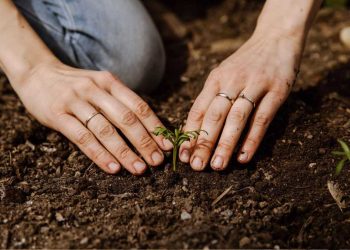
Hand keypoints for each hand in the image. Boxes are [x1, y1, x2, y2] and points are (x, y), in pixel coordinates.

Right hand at [14, 62, 171, 174]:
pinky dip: (99, 154)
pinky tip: (112, 168)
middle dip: (144, 142)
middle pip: (126, 118)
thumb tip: (146, 128)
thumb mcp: (100, 84)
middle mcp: (95, 89)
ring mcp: (75, 101)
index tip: (167, 145)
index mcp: (110, 82)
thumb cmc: (76, 85)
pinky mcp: (58, 114)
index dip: (155, 127)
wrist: (37, 73)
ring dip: (125, 152)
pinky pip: (82, 137)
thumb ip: (119, 101)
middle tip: (157, 162)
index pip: (139, 106)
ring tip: (139, 169)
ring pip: (105, 130)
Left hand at [179, 31, 301, 170]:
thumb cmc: (245, 63)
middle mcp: (232, 81)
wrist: (276, 37)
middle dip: (204, 143)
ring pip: (236, 118)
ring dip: (226, 144)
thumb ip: (212, 98)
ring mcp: (255, 85)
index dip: (190, 134)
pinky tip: (244, 157)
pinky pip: (262, 118)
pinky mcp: (277, 90)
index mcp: (215, 79)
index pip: (198, 110)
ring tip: (217, 166)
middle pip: (214, 116)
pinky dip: (252, 139)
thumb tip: (195, 129)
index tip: (183, 155)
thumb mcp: (224, 74)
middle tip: (197, 167)